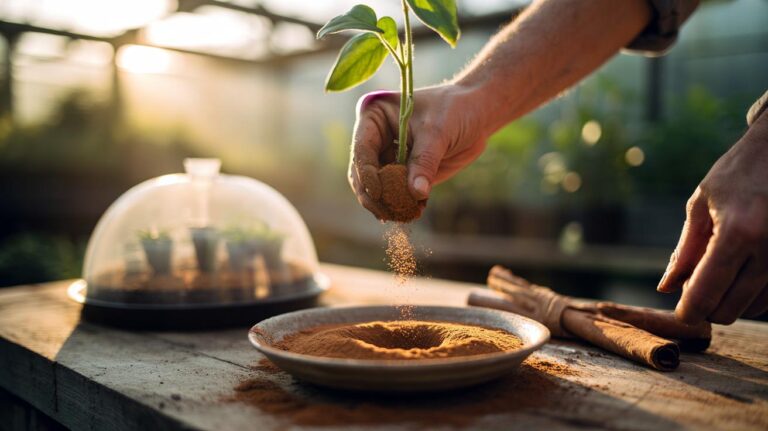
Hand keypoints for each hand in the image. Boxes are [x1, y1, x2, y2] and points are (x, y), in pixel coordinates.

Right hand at [348, 84, 488, 219]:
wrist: (476, 114)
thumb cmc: (453, 110)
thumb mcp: (438, 132)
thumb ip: (425, 162)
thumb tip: (415, 194)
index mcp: (374, 119)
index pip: (362, 149)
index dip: (366, 172)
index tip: (377, 192)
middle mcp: (376, 140)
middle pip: (363, 173)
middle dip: (373, 195)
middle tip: (385, 212)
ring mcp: (389, 158)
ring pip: (378, 187)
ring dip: (388, 203)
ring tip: (402, 215)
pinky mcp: (405, 174)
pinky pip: (398, 193)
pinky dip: (404, 204)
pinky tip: (414, 212)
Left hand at [657, 116, 767, 323]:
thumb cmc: (739, 172)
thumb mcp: (702, 205)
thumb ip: (684, 250)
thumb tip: (666, 287)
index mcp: (738, 233)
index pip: (706, 293)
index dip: (688, 312)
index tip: (680, 312)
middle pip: (728, 310)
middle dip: (706, 307)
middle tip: (695, 285)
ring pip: (750, 308)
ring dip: (728, 300)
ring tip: (719, 269)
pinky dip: (750, 294)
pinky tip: (740, 270)